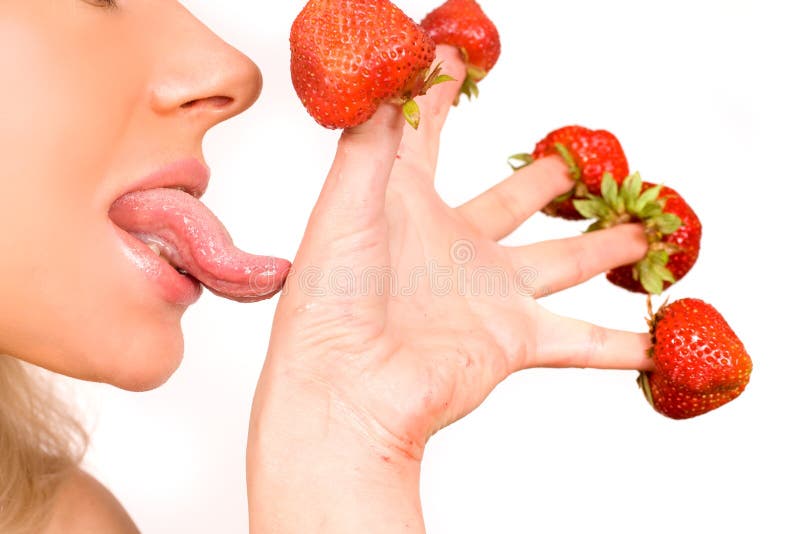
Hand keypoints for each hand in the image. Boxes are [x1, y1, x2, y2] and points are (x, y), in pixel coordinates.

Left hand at [246, 46, 651, 532]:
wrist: (345, 388)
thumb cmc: (330, 299)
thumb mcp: (346, 203)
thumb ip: (373, 138)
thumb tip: (390, 76)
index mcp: (404, 204)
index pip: (425, 132)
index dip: (439, 91)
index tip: (457, 55)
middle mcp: (452, 245)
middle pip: (514, 202)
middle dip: (549, 181)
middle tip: (577, 161)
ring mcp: (487, 292)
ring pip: (563, 262)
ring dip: (605, 248)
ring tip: (644, 230)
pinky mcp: (512, 338)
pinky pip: (582, 342)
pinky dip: (622, 346)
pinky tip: (656, 340)